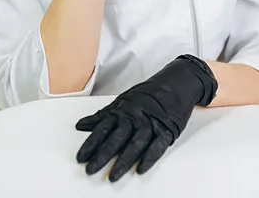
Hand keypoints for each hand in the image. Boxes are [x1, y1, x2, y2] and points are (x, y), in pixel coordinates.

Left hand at [74, 54, 217, 181]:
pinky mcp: (167, 129)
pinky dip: (149, 157)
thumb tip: (81, 125)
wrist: (177, 82)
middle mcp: (135, 117)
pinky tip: (141, 168)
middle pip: (117, 138)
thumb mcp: (123, 100)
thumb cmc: (149, 93)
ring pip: (135, 144)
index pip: (103, 129)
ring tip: (113, 175)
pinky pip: (157, 145)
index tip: (81, 157)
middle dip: (103, 155)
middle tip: (91, 169)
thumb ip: (103, 115)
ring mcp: (151, 123)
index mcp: (123, 110)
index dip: (91, 144)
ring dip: (124, 161)